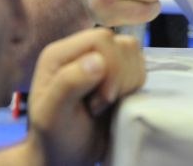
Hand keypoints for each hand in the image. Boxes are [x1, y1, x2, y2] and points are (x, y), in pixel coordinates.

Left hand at [25, 29, 144, 164]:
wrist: (68, 155)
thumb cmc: (56, 137)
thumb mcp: (52, 115)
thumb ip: (69, 84)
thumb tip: (97, 60)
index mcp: (60, 54)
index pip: (101, 39)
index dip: (110, 67)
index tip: (100, 100)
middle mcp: (81, 51)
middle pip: (121, 44)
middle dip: (119, 78)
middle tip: (100, 105)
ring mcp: (101, 59)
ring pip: (133, 52)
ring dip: (128, 82)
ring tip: (106, 104)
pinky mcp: (117, 71)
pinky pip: (140, 65)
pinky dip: (135, 84)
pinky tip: (117, 101)